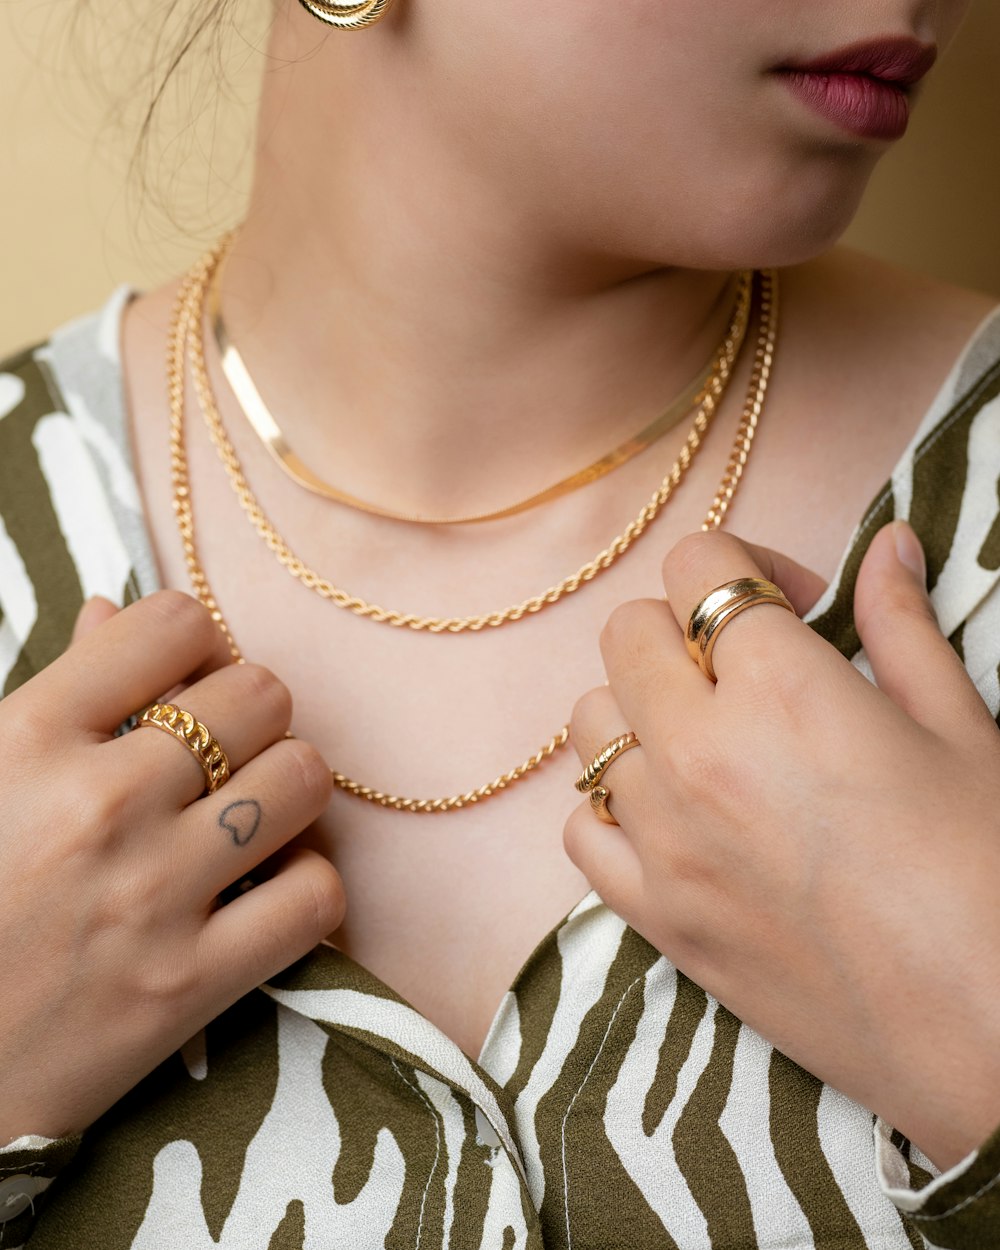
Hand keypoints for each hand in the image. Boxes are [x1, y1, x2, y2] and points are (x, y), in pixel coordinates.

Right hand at [0, 591, 341, 1144]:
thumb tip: (112, 613)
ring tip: (249, 814)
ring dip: (287, 788)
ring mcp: (151, 896)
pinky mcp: (190, 985)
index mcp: (28, 739)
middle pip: (261, 695)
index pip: (173, 623)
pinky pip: (315, 894)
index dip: (195, 641)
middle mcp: (99, 805)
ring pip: (303, 779)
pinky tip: (264, 888)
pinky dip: (304, 884)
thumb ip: (54, 692)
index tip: (186, 677)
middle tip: (222, 753)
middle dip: (252, 714)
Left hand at [565, 522, 999, 1170]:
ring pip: (590, 723)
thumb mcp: (962, 729)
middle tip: (747, 668)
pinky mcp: (654, 915)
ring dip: (640, 710)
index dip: (743, 568)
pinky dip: (613, 806)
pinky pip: (582, 829)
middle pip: (626, 633)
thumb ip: (903, 625)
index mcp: (779, 685)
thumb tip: (884, 547)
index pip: (697, 567)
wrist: (987, 1034)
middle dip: (683, 629)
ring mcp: (663, 837)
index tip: (791, 607)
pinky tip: (673, 814)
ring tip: (709, 738)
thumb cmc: (991, 876)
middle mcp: (697, 750)